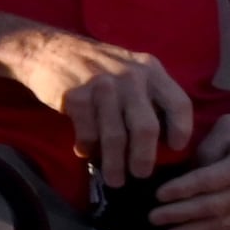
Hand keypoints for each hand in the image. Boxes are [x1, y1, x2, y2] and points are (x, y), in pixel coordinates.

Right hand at [0, 25, 195, 186]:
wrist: (48, 49)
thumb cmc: (96, 67)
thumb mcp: (131, 69)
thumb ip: (149, 95)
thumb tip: (163, 138)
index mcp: (151, 70)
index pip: (178, 103)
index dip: (181, 130)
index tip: (174, 148)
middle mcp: (130, 76)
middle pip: (146, 127)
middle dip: (144, 157)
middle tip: (141, 174)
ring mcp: (101, 86)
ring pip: (115, 136)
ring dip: (115, 163)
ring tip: (115, 179)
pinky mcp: (75, 96)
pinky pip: (87, 133)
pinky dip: (87, 148)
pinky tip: (85, 152)